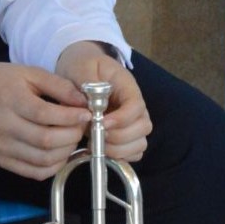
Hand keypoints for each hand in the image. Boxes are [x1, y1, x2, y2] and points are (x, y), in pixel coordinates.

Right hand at [0, 58, 90, 179]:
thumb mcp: (28, 73)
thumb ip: (58, 85)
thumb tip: (84, 101)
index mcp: (11, 101)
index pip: (46, 115)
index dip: (72, 117)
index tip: (87, 113)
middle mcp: (4, 127)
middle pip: (46, 141)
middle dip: (73, 135)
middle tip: (82, 125)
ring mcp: (1, 147)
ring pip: (43, 160)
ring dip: (66, 152)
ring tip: (72, 137)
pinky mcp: (1, 160)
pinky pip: (34, 172)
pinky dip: (53, 166)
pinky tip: (60, 152)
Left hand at [54, 41, 150, 162]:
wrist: (81, 70)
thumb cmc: (83, 66)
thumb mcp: (82, 67)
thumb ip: (87, 83)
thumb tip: (91, 105)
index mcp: (127, 87)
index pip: (136, 106)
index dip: (122, 119)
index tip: (100, 123)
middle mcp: (135, 106)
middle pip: (143, 127)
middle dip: (119, 137)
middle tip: (95, 135)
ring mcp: (132, 122)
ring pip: (140, 143)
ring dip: (118, 149)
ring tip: (95, 143)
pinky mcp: (125, 135)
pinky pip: (132, 153)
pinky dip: (119, 156)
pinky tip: (100, 150)